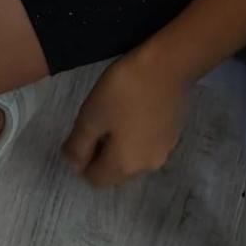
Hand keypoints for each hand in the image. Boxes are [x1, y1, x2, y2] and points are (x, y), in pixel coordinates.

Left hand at [62, 52, 191, 187]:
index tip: (79, 134)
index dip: (80, 161)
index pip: (95, 179)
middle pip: (114, 172)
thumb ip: (78, 144)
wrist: (168, 66)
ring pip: (131, 158)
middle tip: (94, 120)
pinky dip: (134, 136)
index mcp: (125, 166)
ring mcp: (164, 151)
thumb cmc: (123, 91)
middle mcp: (147, 167)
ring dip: (117, 144)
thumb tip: (72, 166)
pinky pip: (145, 145)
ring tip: (112, 113)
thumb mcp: (91, 116)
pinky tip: (131, 110)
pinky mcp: (173, 135)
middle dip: (99, 153)